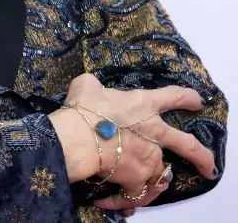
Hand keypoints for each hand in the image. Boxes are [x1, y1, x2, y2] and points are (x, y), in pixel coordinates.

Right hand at [48, 73, 212, 210]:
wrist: (78, 137)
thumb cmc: (83, 108)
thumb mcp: (86, 86)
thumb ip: (94, 86)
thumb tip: (91, 87)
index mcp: (144, 104)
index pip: (174, 97)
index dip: (188, 98)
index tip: (198, 102)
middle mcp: (155, 132)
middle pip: (188, 146)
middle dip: (201, 158)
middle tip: (208, 168)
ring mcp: (150, 157)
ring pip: (160, 174)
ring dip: (151, 180)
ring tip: (138, 188)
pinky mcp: (138, 178)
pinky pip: (136, 193)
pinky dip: (124, 199)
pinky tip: (111, 201)